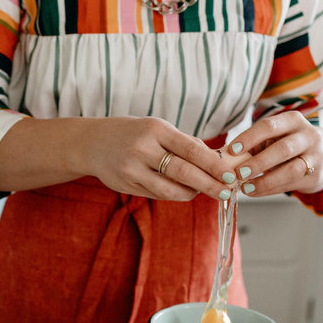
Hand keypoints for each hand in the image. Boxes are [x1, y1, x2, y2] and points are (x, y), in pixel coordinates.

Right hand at [77, 117, 233, 201]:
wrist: (92, 143)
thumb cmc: (133, 133)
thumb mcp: (157, 128)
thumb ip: (184, 143)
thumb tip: (216, 160)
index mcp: (155, 130)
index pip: (191, 150)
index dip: (213, 165)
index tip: (230, 174)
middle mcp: (143, 150)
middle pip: (183, 172)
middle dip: (208, 184)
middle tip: (227, 192)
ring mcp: (132, 170)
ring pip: (170, 190)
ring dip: (192, 193)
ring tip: (205, 191)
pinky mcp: (126, 186)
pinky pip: (157, 194)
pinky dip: (174, 194)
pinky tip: (184, 191)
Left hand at [214, 111, 322, 197]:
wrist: (322, 154)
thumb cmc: (287, 145)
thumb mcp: (273, 138)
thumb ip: (253, 145)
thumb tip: (224, 158)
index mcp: (293, 120)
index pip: (269, 126)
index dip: (249, 138)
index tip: (231, 150)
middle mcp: (308, 135)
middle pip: (282, 149)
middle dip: (258, 163)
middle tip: (238, 173)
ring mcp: (316, 156)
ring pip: (291, 170)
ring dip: (265, 181)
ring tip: (246, 187)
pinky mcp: (317, 176)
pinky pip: (291, 184)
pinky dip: (270, 189)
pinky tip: (255, 191)